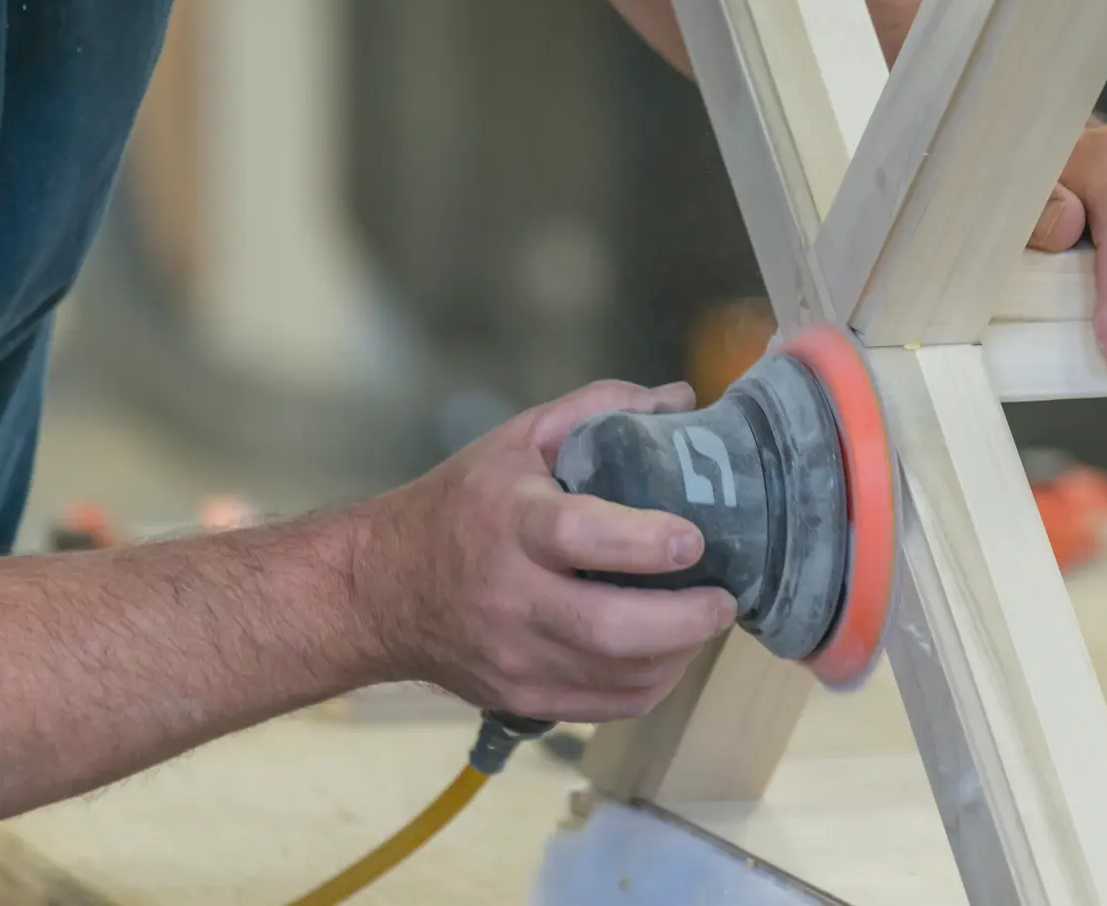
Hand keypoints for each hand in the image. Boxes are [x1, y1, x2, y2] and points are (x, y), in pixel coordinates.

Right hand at [356, 380, 736, 721]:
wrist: (383, 591)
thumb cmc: (463, 505)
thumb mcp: (521, 439)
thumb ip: (601, 409)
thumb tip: (681, 400)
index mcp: (510, 522)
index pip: (579, 536)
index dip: (644, 542)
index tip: (693, 539)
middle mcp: (511, 598)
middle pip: (609, 628)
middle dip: (686, 620)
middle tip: (724, 598)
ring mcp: (516, 659)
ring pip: (620, 676)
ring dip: (681, 652)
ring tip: (703, 620)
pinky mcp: (525, 700)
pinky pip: (610, 705)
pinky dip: (654, 682)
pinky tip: (669, 651)